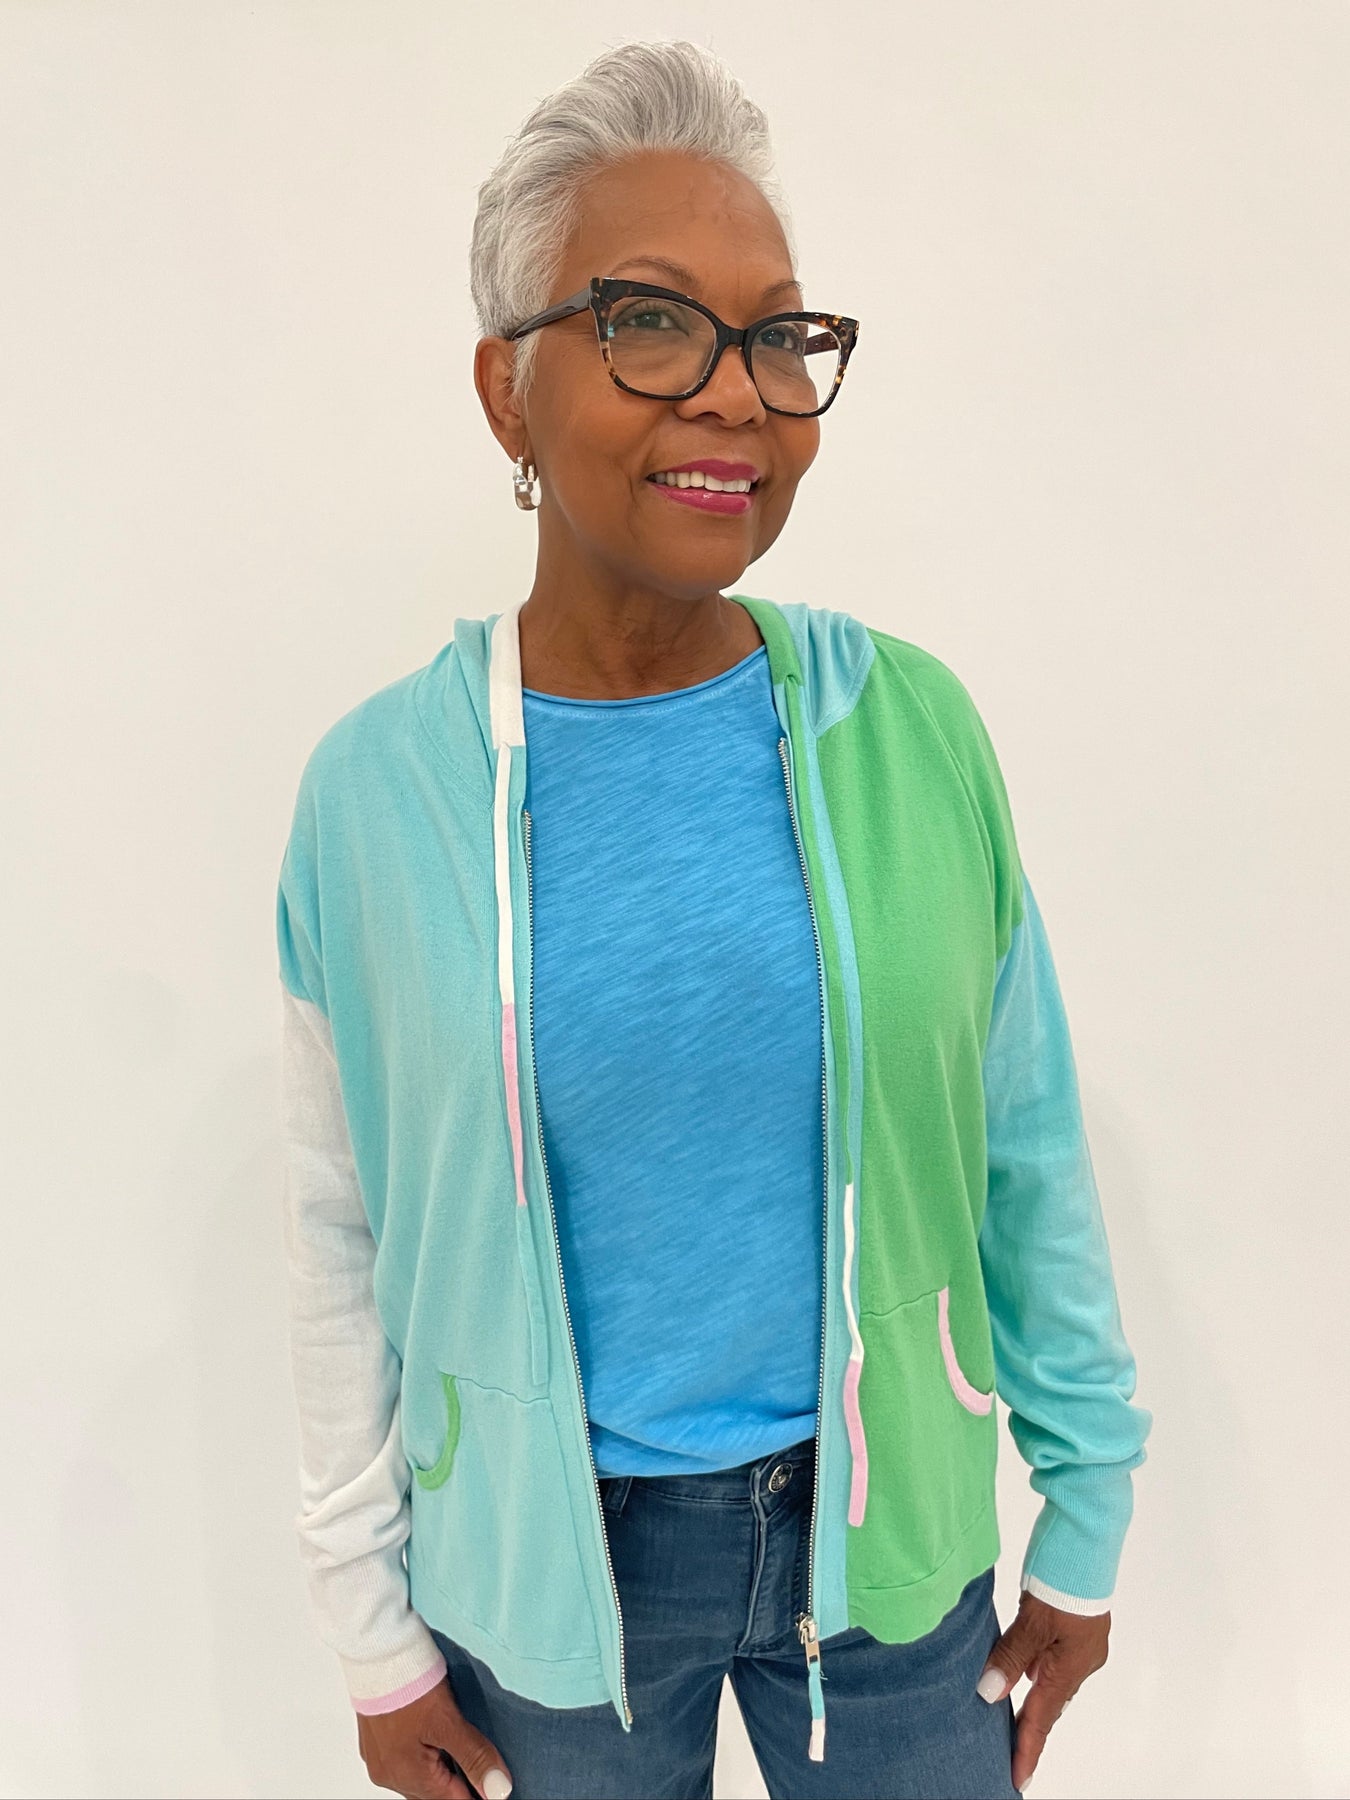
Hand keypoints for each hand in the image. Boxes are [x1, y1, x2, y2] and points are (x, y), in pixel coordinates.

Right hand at [356, 1677, 513, 1799]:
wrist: (375, 1650)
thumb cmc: (409, 1683)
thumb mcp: (449, 1721)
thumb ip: (475, 1757)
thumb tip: (499, 1789)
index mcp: (409, 1776)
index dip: (479, 1791)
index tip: (495, 1784)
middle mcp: (389, 1775)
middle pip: (435, 1792)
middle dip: (459, 1779)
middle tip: (481, 1760)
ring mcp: (378, 1759)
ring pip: (419, 1778)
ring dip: (440, 1767)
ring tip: (457, 1744)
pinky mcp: (373, 1741)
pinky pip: (403, 1761)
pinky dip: (422, 1755)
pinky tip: (433, 1735)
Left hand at [976, 1591, 1109, 1791]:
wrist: (1085, 1539)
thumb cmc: (1062, 1576)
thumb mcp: (1031, 1619)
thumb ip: (1010, 1657)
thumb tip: (990, 1693)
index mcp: (1071, 1667)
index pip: (1043, 1719)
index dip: (1027, 1750)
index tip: (1017, 1780)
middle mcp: (1081, 1661)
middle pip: (1050, 1702)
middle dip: (1030, 1724)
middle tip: (1008, 1749)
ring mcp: (1082, 1643)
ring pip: (1051, 1677)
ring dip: (1031, 1692)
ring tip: (1006, 1706)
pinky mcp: (1078, 1625)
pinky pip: (1053, 1656)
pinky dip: (1036, 1665)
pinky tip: (1019, 1662)